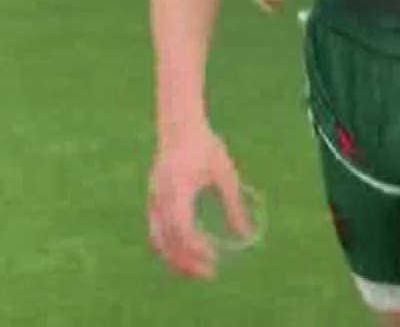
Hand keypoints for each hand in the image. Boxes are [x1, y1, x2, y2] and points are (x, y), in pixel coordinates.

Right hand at [148, 123, 252, 279]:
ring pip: (158, 239)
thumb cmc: (205, 146)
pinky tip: (187, 252)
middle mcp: (161, 197)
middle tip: (209, 274)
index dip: (196, 248)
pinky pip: (156, 230)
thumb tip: (246, 234)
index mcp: (178, 189)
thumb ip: (234, 204)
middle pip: (167, 241)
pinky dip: (169, 246)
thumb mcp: (225, 174)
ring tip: (197, 269)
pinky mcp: (153, 199)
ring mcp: (153, 198)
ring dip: (175, 258)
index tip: (214, 258)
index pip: (182, 229)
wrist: (178, 125)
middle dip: (186, 262)